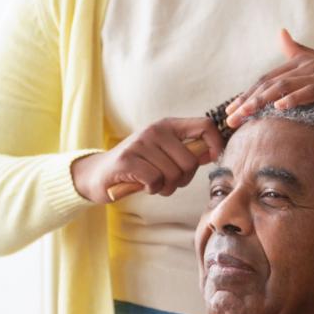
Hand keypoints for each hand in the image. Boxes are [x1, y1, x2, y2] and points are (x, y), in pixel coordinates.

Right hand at [71, 114, 225, 202]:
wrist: (98, 174)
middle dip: (183, 179)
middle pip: (190, 160)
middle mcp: (154, 130)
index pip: (205, 125)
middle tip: (167, 181)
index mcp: (167, 125)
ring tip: (153, 183)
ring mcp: (139, 144)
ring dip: (166, 187)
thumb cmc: (136, 166)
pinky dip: (152, 189)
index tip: (212, 160)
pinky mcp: (127, 161)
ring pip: (173, 174)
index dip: (216, 143)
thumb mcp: (162, 152)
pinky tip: (143, 185)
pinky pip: (156, 181)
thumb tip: (213, 153)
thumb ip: (185, 151)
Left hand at [225, 29, 313, 126]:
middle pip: (270, 84)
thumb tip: (281, 33)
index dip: (246, 94)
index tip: (230, 111)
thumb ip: (298, 51)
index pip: (266, 79)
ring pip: (284, 87)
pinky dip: (294, 98)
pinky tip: (280, 108)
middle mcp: (308, 66)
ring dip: (262, 101)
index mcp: (301, 63)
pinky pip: (311, 92)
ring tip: (245, 114)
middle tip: (230, 119)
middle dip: (247, 101)